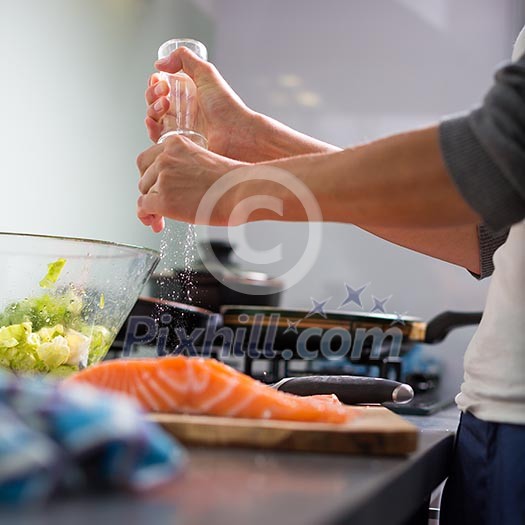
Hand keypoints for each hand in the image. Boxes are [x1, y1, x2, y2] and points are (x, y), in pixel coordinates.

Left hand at [136, 135, 246, 227]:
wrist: (241, 190)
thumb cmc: (233, 181)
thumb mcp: (206, 162)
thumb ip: (186, 169)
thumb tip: (177, 188)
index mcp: (177, 144)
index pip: (150, 159)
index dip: (151, 176)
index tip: (157, 187)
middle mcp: (165, 157)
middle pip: (144, 176)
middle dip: (150, 191)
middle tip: (158, 205)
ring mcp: (162, 178)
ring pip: (143, 192)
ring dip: (149, 206)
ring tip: (159, 218)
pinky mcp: (163, 198)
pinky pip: (143, 207)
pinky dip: (146, 216)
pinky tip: (154, 222)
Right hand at [145, 47, 260, 161]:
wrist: (236, 132)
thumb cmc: (225, 104)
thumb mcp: (206, 72)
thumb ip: (184, 58)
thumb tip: (159, 63)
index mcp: (187, 96)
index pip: (161, 90)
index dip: (155, 84)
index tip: (158, 79)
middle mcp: (182, 113)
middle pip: (154, 103)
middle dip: (152, 94)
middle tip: (164, 91)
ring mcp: (180, 129)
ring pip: (154, 120)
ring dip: (152, 109)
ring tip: (164, 104)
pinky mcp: (179, 144)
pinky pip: (158, 138)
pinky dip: (150, 128)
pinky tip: (152, 121)